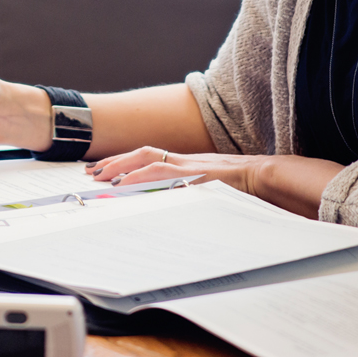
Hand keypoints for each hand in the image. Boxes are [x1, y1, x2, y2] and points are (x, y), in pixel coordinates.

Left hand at [83, 146, 268, 194]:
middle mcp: (183, 160)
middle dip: (115, 162)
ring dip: (122, 165)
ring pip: (147, 158)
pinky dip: (142, 176)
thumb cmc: (241, 187)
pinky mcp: (194, 173)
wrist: (265, 177)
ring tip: (102, 175)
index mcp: (185, 164)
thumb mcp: (209, 189)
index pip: (148, 158)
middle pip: (142, 154)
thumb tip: (167, 205)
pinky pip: (162, 172)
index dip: (124, 162)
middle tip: (92, 172)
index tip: (103, 170)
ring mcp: (188, 165)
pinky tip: (127, 183)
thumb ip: (189, 193)